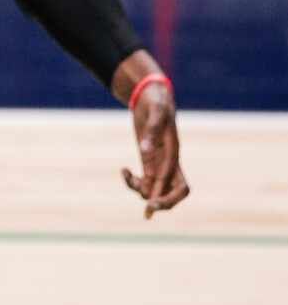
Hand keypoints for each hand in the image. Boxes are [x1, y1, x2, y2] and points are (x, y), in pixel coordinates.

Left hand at [122, 84, 188, 217]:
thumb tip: (144, 151)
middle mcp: (169, 162)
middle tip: (146, 212)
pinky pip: (144, 179)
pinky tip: (124, 170)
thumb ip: (152, 130)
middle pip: (173, 194)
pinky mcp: (148, 159)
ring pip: (155, 189)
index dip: (167, 198)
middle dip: (161, 204)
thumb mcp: (155, 111)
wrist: (151, 92)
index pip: (180, 186)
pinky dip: (133, 180)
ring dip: (141, 191)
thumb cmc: (157, 100)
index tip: (151, 204)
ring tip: (127, 175)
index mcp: (174, 154)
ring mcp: (158, 162)